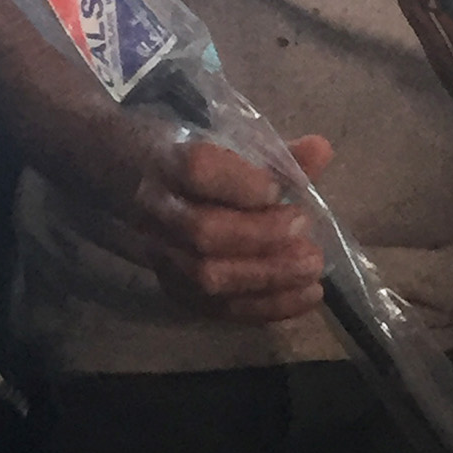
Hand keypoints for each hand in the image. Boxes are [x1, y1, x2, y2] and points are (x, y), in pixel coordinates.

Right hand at [127, 130, 334, 322]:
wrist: (131, 182)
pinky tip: (306, 296)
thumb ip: (276, 154)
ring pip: (208, 277)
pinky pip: (219, 309)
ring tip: (313, 268)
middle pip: (202, 232)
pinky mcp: (175, 290)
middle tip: (304, 227)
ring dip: (269, 276)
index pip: (197, 170)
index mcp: (167, 160)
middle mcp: (157, 211)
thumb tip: (321, 151)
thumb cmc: (192, 161)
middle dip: (262, 235)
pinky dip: (269, 306)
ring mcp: (162, 256)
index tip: (278, 188)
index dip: (241, 183)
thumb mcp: (226, 144)